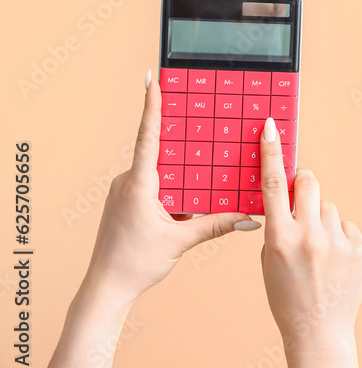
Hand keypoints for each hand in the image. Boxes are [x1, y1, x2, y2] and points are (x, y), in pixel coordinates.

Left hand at [44, 71, 257, 367]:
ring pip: (160, 170)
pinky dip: (173, 185)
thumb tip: (250, 218)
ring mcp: (125, 192)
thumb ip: (216, 225)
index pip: (149, 136)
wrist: (105, 288)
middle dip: (183, 138)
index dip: (152, 106)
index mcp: (139, 184)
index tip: (152, 79)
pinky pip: (154, 184)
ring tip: (204, 166)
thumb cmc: (135, 264)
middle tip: (202, 118)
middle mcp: (128, 182)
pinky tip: (188, 194)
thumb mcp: (180, 242)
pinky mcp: (126, 203)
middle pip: (161, 151)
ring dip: (181, 169)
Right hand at [259, 117, 361, 367]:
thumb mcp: (269, 259)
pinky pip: (346, 226)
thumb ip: (277, 225)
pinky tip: (334, 260)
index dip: (271, 152)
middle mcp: (310, 236)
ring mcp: (337, 242)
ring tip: (318, 250)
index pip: (273, 185)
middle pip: (309, 183)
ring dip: (322, 219)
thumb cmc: (287, 296)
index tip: (271, 127)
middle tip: (300, 197)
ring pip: (329, 207)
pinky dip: (339, 236)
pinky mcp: (359, 248)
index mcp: (280, 239)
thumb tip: (287, 194)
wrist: (319, 330)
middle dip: (303, 183)